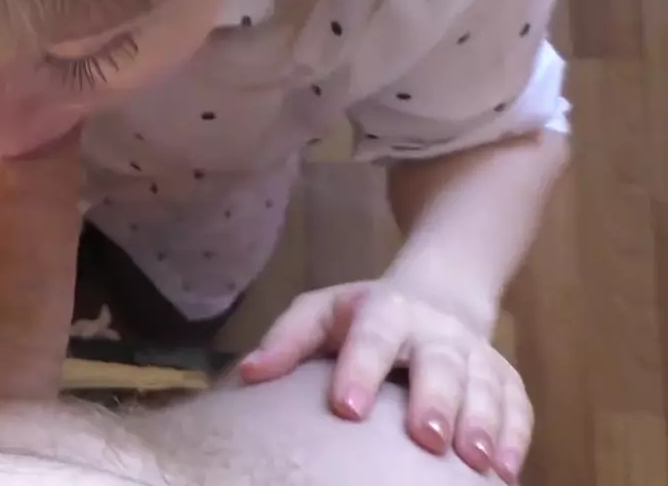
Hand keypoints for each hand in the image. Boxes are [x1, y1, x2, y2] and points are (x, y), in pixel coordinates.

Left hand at [237, 281, 530, 482]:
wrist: (436, 298)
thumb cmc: (359, 319)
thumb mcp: (318, 314)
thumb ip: (286, 340)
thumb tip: (248, 374)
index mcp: (384, 311)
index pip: (372, 336)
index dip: (360, 369)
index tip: (347, 408)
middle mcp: (435, 331)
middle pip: (439, 362)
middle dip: (436, 399)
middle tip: (426, 439)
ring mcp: (475, 354)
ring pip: (485, 385)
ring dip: (483, 423)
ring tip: (476, 461)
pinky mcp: (504, 376)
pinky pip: (518, 404)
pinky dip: (517, 436)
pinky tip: (505, 471)